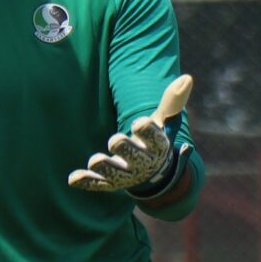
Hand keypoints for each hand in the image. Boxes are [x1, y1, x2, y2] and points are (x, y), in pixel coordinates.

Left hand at [68, 75, 193, 196]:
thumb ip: (172, 101)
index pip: (155, 140)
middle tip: (115, 140)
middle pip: (134, 157)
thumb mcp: (163, 121)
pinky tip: (74, 178)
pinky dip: (87, 182)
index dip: (147, 131)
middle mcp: (143, 163)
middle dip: (125, 149)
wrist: (152, 173)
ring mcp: (126, 175)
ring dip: (105, 168)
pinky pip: (98, 184)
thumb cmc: (154, 139)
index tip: (139, 122)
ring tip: (96, 160)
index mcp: (158, 147)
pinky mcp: (110, 183)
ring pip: (115, 174)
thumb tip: (187, 77)